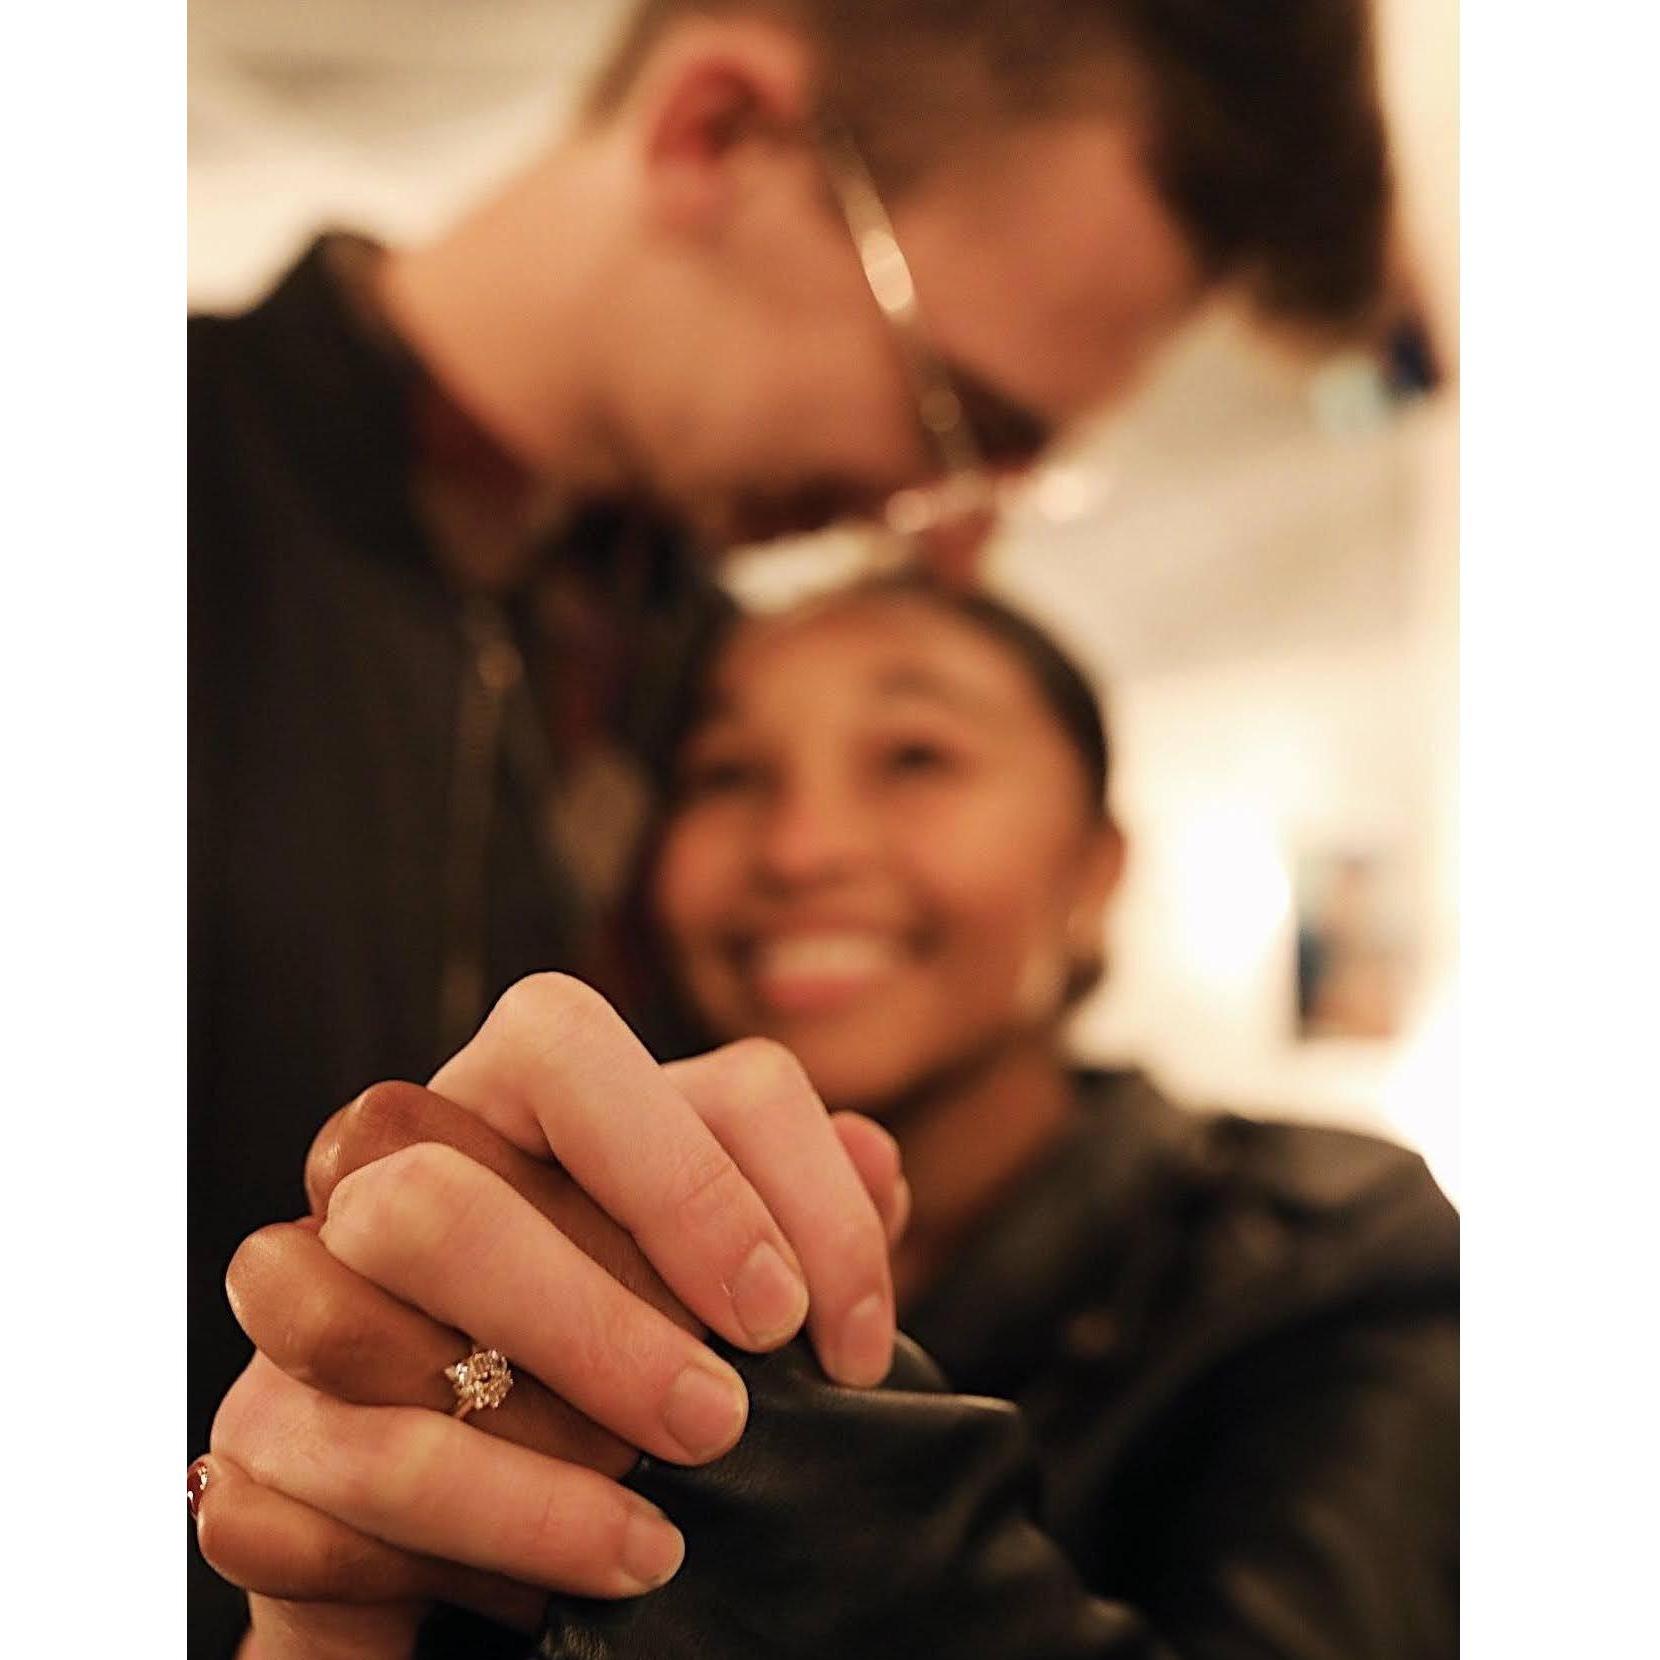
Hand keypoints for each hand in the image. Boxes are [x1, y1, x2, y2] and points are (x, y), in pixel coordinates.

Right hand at [196, 975, 906, 1649]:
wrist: (511, 1520)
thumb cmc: (647, 1356)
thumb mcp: (744, 1276)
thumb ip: (807, 1209)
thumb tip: (878, 1159)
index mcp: (501, 1097)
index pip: (566, 1041)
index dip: (704, 1174)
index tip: (807, 1322)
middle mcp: (379, 1173)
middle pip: (438, 1183)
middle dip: (596, 1313)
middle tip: (722, 1421)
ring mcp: (298, 1300)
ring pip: (351, 1322)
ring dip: (529, 1442)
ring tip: (663, 1526)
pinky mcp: (253, 1446)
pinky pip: (326, 1478)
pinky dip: (478, 1534)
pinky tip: (586, 1574)